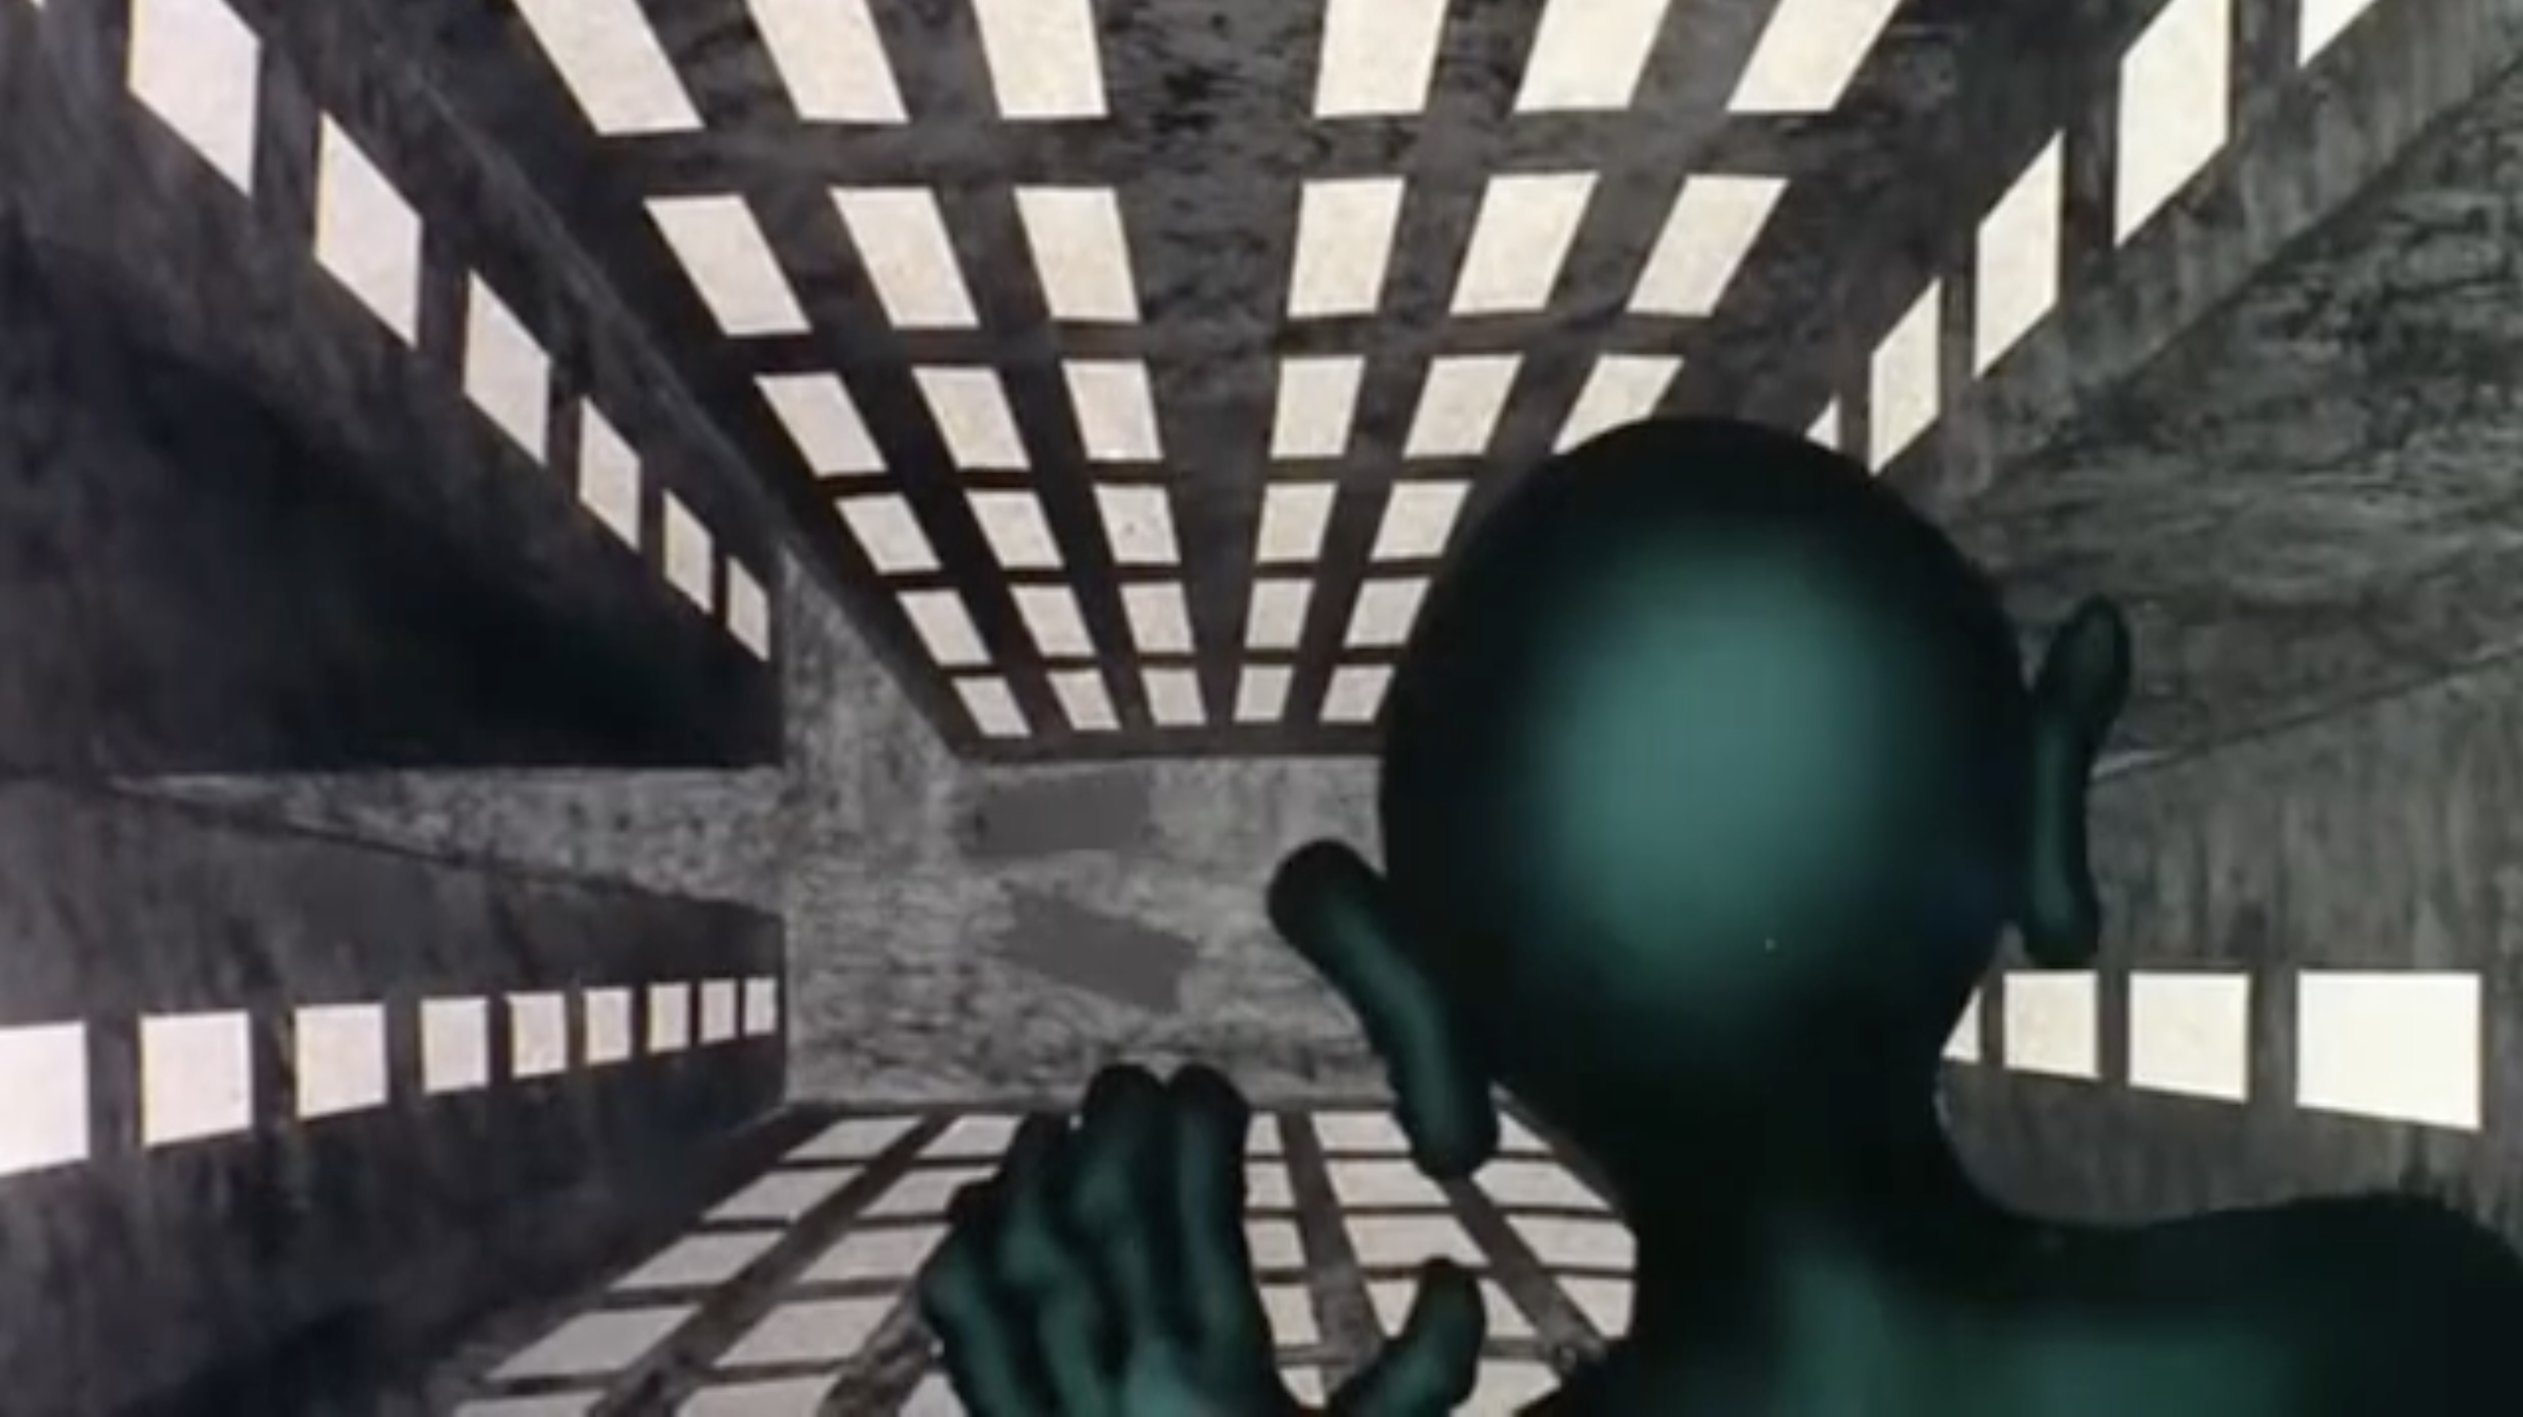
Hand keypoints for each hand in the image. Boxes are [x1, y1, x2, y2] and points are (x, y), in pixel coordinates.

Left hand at [918, 1062, 1485, 1415]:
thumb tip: (1455, 1273)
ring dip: (1031, 1181)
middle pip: (1102, 1224)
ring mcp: (1051, 1414)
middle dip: (1114, 1136)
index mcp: (1217, 1377)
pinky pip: (963, 1340)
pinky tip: (974, 1218)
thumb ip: (1425, 1380)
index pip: (1199, 1225)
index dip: (1201, 1140)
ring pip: (1022, 1265)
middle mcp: (1121, 1388)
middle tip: (1133, 1078)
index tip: (1216, 1084)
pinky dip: (961, 1263)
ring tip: (1051, 1125)